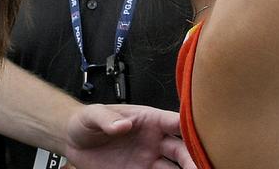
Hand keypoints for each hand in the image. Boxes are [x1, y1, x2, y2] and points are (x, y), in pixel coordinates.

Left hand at [64, 104, 194, 168]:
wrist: (73, 142)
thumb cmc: (87, 122)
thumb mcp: (93, 115)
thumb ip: (107, 119)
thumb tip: (123, 125)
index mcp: (149, 120)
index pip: (176, 123)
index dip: (192, 128)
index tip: (205, 137)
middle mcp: (154, 140)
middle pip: (181, 150)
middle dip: (193, 158)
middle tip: (201, 167)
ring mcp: (148, 159)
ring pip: (174, 168)